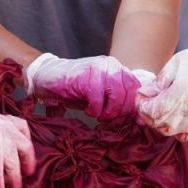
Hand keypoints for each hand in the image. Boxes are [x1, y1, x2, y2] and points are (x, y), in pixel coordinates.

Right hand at [0, 93, 35, 187]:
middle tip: (28, 171)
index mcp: (4, 121)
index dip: (26, 138)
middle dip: (28, 161)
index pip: (22, 127)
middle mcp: (7, 134)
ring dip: (15, 179)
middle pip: (25, 149)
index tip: (26, 146)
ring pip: (14, 167)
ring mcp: (2, 149)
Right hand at [24, 53, 141, 119]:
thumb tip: (139, 119)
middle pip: (128, 93)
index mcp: (117, 67)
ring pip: (116, 96)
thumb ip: (119, 102)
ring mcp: (98, 68)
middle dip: (120, 112)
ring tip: (98, 115)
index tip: (136, 122)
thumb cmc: (75, 88)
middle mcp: (110, 65)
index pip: (136, 87)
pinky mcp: (85, 76)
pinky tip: (88, 110)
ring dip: (108, 112)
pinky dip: (94, 110)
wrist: (47, 77)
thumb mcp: (102, 95)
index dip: (136, 106)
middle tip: (108, 118)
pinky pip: (98, 99)